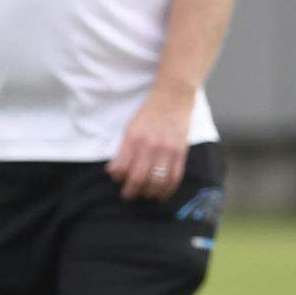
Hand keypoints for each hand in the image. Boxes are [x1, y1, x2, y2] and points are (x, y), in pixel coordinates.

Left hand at [107, 86, 193, 200]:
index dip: (117, 177)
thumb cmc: (148, 113)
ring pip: (157, 182)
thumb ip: (124, 148)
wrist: (172, 98)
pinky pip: (174, 178)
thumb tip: (115, 170)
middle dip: (131, 191)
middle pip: (138, 178)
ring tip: (144, 196)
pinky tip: (161, 194)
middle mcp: (149, 146)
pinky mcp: (181, 153)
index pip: (121, 166)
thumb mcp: (130, 127)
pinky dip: (167, 190)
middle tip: (127, 196)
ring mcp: (167, 151)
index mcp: (133, 138)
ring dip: (148, 193)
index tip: (116, 180)